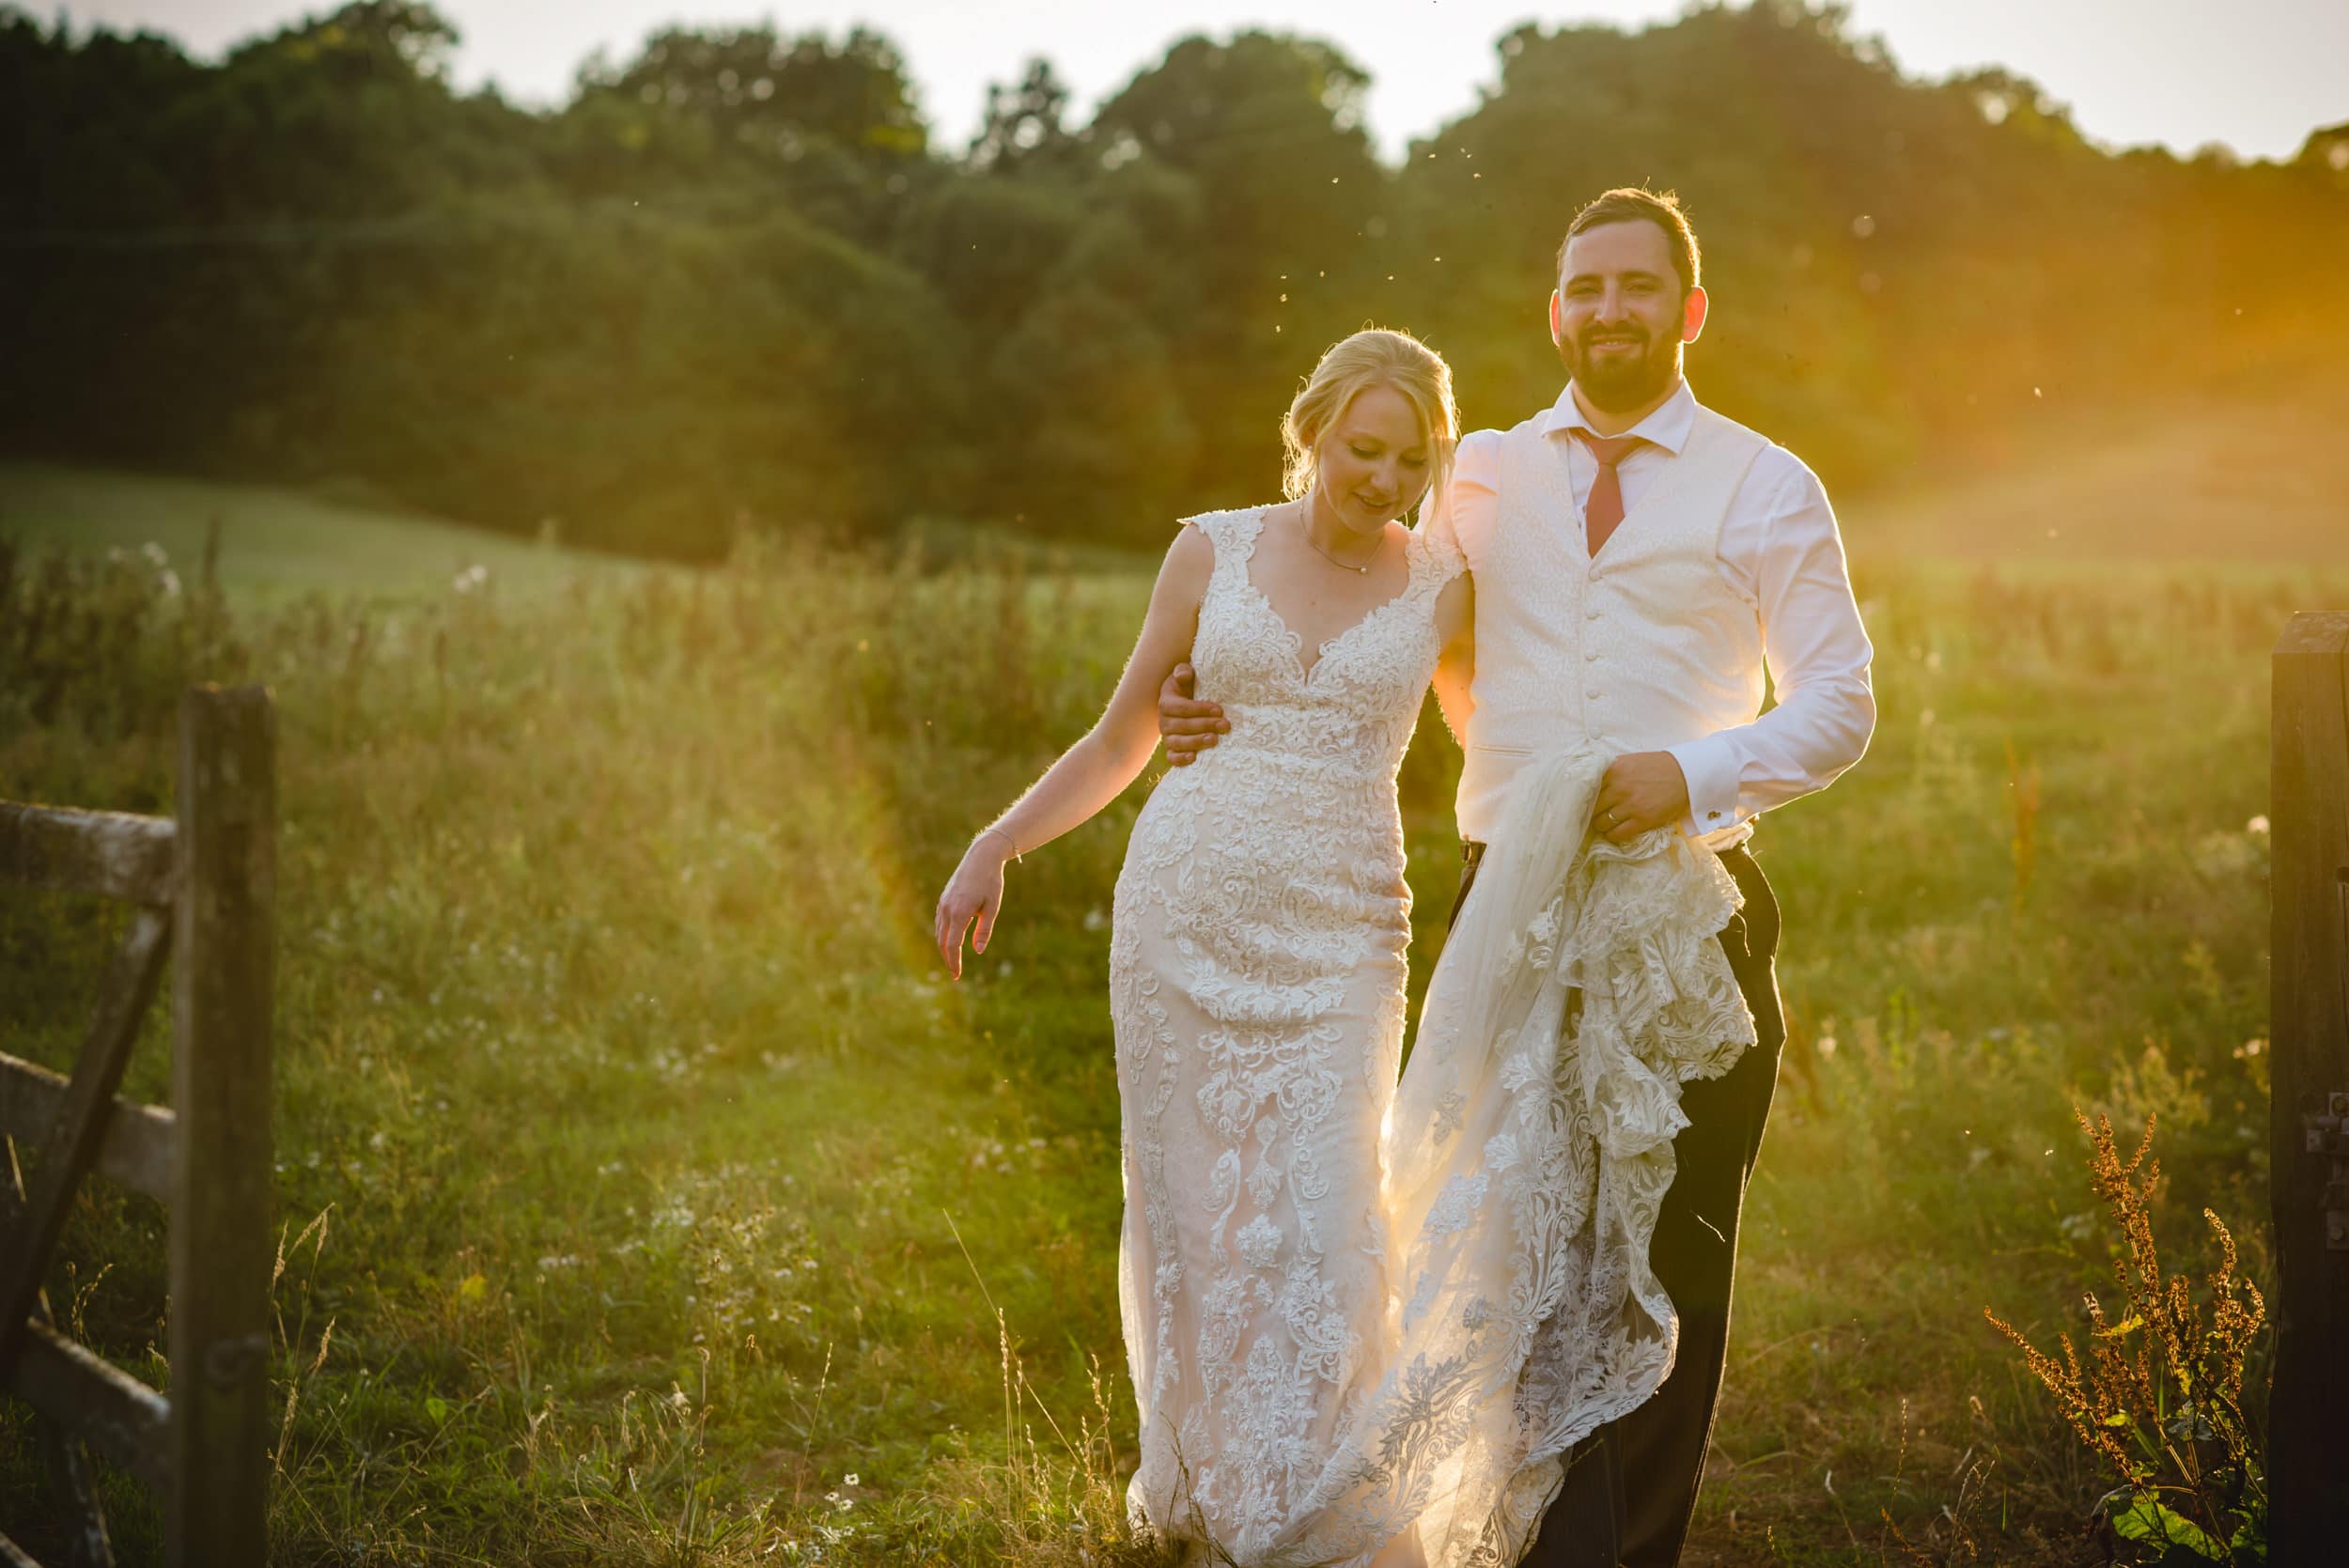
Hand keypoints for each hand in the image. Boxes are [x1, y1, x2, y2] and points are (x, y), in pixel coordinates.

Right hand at [934, 836, 1009, 979]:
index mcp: (960, 913)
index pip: (953, 945)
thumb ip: (984, 930)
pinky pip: (940, 922)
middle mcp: (947, 909)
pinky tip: (950, 940)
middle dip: (948, 958)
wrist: (981, 857)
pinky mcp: (943, 899)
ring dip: (944, 948)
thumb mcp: (992, 907)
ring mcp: (943, 903)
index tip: (957, 975)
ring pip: (940, 932)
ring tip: (953, 960)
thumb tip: (978, 951)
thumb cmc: (991, 882)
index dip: (954, 962)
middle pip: (942, 941)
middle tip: (955, 973)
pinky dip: (943, 935)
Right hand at [1158, 661, 1226, 765]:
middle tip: (1225, 725)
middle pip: (1182, 726)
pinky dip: (1181, 759)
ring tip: (1215, 740)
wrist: (1182, 703)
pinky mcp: (1172, 750)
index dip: (1199, 709)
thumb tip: (1184, 674)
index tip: (1219, 709)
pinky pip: (1172, 758)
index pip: (1180, 707)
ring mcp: (1167, 737)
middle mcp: (1164, 721)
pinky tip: (1194, 758)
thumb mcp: (1184, 675)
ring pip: (1177, 742)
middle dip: (1204, 725)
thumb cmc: (1186, 687)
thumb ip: (1183, 671)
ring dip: (1196, 742)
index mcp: (1166, 702)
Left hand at [1594, 751, 1688, 842]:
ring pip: (1602, 823)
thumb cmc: (1656, 767)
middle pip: (1593, 808)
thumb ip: (1610, 771)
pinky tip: (1614, 833)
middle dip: (1593, 813)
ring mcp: (1630, 805)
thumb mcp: (1629, 761)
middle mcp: (1619, 788)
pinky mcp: (1642, 820)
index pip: (1588, 789)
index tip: (1585, 803)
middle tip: (1596, 815)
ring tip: (1605, 824)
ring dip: (1602, 825)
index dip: (1586, 798)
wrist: (1685, 775)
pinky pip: (1617, 834)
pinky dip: (1612, 836)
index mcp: (1613, 771)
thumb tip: (1589, 785)